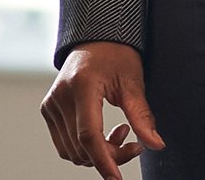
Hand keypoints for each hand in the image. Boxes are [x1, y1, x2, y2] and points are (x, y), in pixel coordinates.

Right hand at [41, 41, 165, 178]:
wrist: (95, 37)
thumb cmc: (116, 55)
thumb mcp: (133, 82)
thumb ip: (142, 116)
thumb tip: (156, 145)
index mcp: (81, 86)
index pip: (89, 135)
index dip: (104, 160)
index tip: (117, 179)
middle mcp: (60, 96)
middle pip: (82, 147)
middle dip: (110, 156)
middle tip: (136, 144)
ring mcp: (51, 104)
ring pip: (72, 151)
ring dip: (98, 154)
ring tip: (122, 132)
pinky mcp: (48, 109)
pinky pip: (65, 144)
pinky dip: (85, 147)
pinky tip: (104, 132)